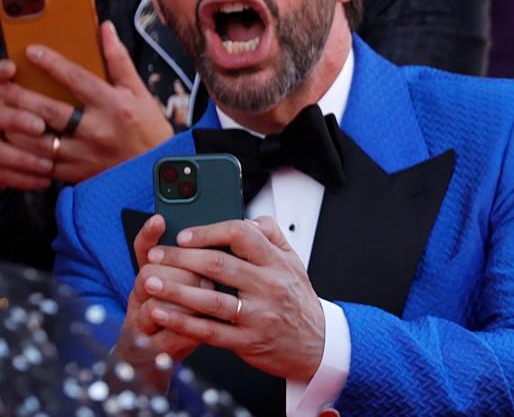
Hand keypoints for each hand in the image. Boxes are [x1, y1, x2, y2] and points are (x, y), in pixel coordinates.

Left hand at [0, 21, 173, 182]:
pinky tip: (17, 142)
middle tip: (3, 85)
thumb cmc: (150, 129)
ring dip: (17, 126)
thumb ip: (119, 60)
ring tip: (4, 114)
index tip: (31, 52)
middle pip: (49, 110)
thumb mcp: (139, 92)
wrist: (159, 170)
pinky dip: (27, 153)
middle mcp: (98, 129)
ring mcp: (86, 154)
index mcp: (114, 105)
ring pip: (40, 140)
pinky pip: (44, 164)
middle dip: (20, 96)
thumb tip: (105, 28)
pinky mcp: (78, 173)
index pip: (77, 79)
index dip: (52, 64)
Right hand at [115, 215, 207, 391]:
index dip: (148, 235)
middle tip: (207, 280)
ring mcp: (139, 325)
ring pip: (155, 307)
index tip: (160, 219)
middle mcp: (139, 298)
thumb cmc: (183, 320)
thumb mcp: (191, 288)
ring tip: (206, 302)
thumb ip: (201, 264)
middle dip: (184, 276)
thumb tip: (225, 237)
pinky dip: (185, 333)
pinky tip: (198, 331)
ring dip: (185, 304)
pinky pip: (163, 339)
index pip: (142, 250)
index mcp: (150, 279)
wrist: (158, 364)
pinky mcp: (147, 350)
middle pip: (149, 275)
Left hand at [144, 217, 325, 380]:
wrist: (316, 343)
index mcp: (278, 262)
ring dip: (175, 290)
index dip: (209, 232)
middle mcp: (269, 286)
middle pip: (219, 264)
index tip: (185, 235)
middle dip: (180, 258)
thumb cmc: (297, 300)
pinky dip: (181, 321)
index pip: (242, 234)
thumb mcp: (293, 262)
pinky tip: (161, 314)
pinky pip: (208, 330)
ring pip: (210, 299)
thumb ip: (271, 236)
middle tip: (156, 255)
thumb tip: (245, 218)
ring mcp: (258, 315)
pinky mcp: (247, 341)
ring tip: (149, 283)